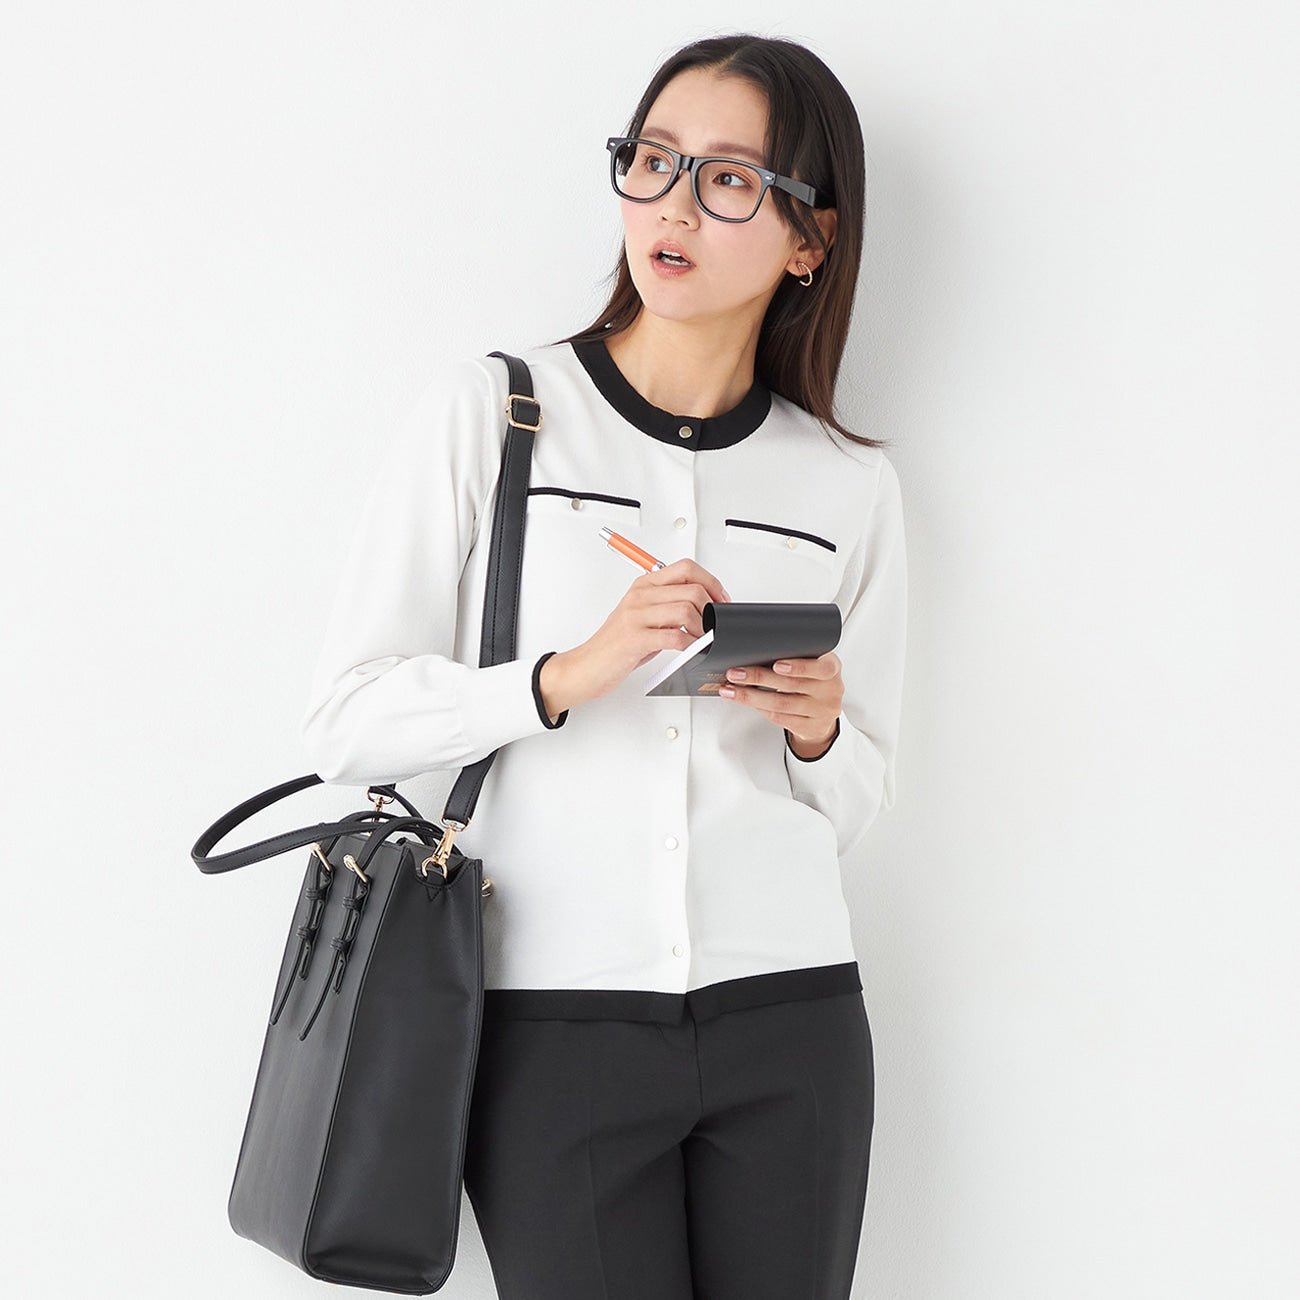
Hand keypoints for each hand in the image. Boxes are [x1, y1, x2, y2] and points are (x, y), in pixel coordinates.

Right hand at [539, 559, 729, 716]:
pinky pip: (675, 636)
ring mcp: (636, 616)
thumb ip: (669, 607)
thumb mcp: (645, 618)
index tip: (721, 599)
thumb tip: (704, 607)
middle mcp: (640, 596)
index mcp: (644, 586)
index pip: (686, 568)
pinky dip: (691, 644)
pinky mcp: (635, 638)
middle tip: (715, 624)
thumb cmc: (618, 644)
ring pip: (686, 609)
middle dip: (711, 607)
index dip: (711, 582)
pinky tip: (691, 650)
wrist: (588, 666)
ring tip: (702, 639)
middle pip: (691, 588)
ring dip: (703, 628)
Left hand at [718, 652, 843, 756]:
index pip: (821, 667)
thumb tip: (756, 648)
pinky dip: (759, 708)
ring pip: (781, 704)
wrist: (824, 711)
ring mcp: (822, 711)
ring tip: (731, 690)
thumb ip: (796, 654)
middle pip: (791, 685)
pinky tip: (747, 702)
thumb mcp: (813, 663)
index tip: (777, 665)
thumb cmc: (812, 680)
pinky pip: (780, 718)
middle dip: (758, 677)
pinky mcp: (810, 727)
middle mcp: (831, 690)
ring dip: (751, 697)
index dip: (799, 667)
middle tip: (735, 673)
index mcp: (832, 667)